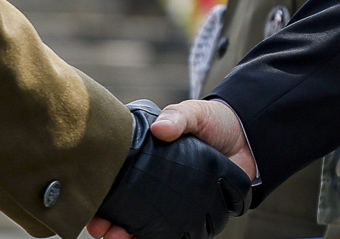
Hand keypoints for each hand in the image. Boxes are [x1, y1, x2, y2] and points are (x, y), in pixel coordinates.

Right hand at [89, 100, 251, 238]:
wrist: (246, 136)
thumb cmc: (213, 122)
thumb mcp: (193, 112)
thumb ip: (178, 117)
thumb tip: (160, 129)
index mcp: (150, 161)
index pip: (119, 180)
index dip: (103, 193)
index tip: (93, 205)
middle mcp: (157, 184)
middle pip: (125, 208)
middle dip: (109, 222)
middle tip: (101, 228)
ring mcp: (175, 203)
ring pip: (144, 225)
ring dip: (128, 234)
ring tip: (117, 238)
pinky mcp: (195, 215)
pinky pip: (176, 233)